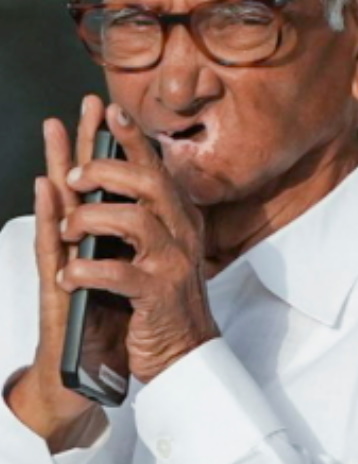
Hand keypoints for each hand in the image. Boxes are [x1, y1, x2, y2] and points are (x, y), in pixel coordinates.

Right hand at [7, 95, 107, 447]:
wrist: (92, 376)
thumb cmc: (114, 326)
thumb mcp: (136, 278)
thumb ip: (137, 246)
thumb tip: (158, 218)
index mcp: (106, 241)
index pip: (110, 189)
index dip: (112, 153)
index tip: (118, 114)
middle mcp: (83, 246)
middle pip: (83, 186)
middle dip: (87, 143)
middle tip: (88, 104)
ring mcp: (68, 262)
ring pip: (62, 207)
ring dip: (61, 166)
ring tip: (57, 128)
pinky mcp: (60, 287)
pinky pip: (53, 247)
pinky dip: (50, 216)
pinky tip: (49, 190)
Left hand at [58, 102, 219, 383]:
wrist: (184, 353)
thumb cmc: (160, 300)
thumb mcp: (157, 249)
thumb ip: (140, 215)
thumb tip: (109, 178)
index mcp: (178, 219)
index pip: (155, 168)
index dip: (132, 138)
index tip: (107, 110)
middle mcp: (181, 234)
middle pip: (147, 183)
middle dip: (104, 171)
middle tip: (73, 176)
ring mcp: (173, 263)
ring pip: (134, 220)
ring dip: (90, 219)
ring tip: (67, 229)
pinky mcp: (158, 295)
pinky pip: (118, 273)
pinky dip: (87, 270)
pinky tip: (70, 274)